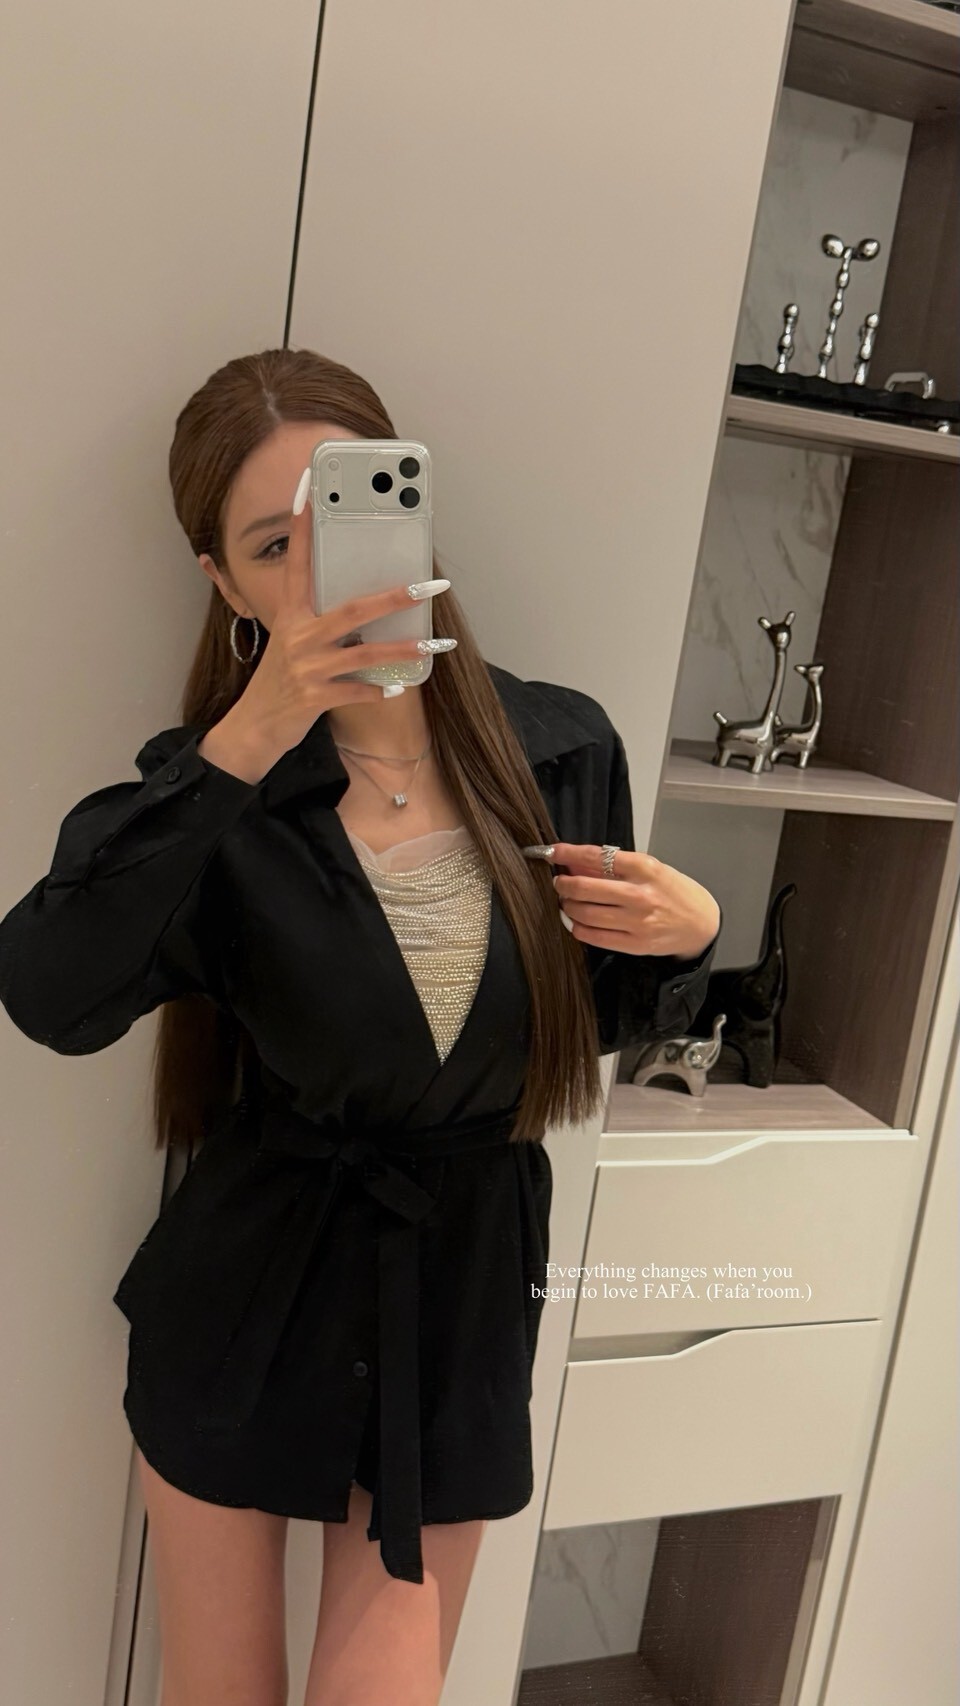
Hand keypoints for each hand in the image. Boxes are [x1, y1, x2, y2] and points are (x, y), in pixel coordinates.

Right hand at [200, 471, 452, 781]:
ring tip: (430, 644)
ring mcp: (305, 668)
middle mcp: (297, 637)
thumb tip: (367, 611)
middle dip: (393, 597)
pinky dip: (378, 690)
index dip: (303, 528)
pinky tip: (398, 687)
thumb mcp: (293, 644)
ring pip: (362, 653)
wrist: (255, 727)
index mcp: (291, 616)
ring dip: (400, 649)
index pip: (298, 564)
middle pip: (351, 609)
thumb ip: (321, 623)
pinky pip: (355, 691)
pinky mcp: (313, 697)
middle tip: (428, 586)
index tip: (310, 492)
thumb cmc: (281, 682)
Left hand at [549, 843, 719, 958]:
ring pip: (584, 914)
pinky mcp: (634, 944)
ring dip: (568, 906)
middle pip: (584, 888)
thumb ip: (615, 867)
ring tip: (569, 901)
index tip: (552, 851)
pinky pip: (593, 937)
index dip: (568, 853)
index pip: (596, 857)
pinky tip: (578, 921)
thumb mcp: (650, 869)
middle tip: (559, 882)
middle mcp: (639, 895)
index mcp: (645, 868)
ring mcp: (637, 922)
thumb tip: (576, 863)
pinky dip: (578, 927)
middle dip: (563, 884)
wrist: (701, 924)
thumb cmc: (674, 892)